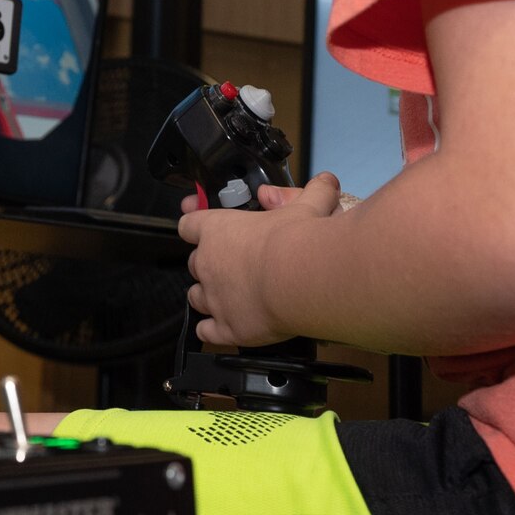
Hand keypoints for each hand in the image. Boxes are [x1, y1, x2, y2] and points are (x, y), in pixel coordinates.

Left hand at [177, 172, 343, 346]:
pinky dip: (213, 329)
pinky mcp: (226, 327)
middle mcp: (208, 263)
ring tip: (230, 295)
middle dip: (211, 264)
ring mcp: (214, 297)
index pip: (190, 224)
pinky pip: (206, 330)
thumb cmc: (298, 241)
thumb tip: (324, 183)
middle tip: (234, 264)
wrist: (303, 279)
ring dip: (209, 295)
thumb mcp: (308, 205)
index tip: (202, 225)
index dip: (197, 225)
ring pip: (196, 296)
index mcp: (218, 229)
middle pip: (195, 262)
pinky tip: (224, 326)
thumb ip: (313, 191)